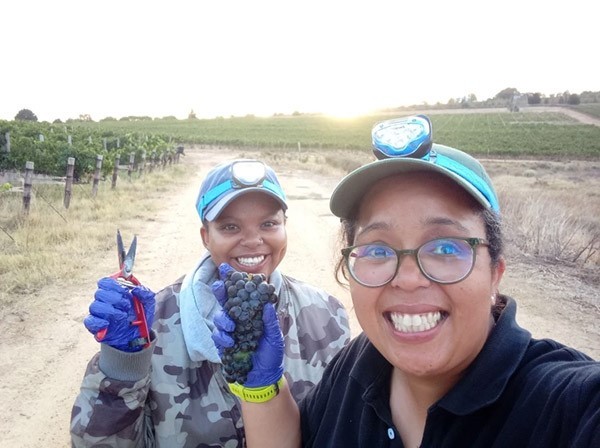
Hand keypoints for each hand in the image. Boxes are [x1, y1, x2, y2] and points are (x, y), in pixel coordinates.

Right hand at [84, 277, 155, 351]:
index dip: (113, 285)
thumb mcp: (148, 304)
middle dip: (115, 299)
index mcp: (115, 292)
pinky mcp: (96, 327)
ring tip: (123, 316)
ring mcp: (99, 314)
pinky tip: (108, 324)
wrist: (138, 337)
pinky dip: (98, 322)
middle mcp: (105, 301)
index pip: (105, 282)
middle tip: (127, 306)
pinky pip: (89, 321)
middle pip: (100, 293)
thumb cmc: (140, 317)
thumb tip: (136, 289)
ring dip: (111, 311)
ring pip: (95, 306)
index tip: (125, 291)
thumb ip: (146, 294)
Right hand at [212, 263, 283, 387]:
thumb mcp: (275, 337)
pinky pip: (218, 336)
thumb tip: (267, 305)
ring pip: (220, 318)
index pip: (242, 296)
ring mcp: (230, 332)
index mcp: (252, 315)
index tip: (227, 269)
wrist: (263, 378)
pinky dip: (222, 337)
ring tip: (231, 327)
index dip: (235, 282)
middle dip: (221, 292)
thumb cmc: (270, 355)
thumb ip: (270, 322)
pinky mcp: (224, 345)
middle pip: (226, 301)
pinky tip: (230, 341)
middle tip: (219, 286)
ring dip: (223, 320)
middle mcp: (239, 320)